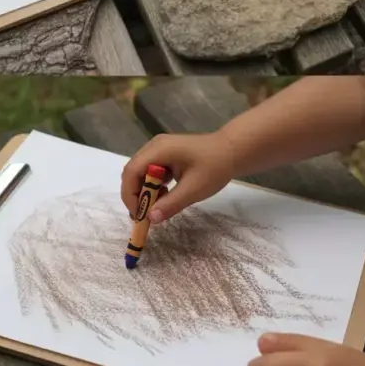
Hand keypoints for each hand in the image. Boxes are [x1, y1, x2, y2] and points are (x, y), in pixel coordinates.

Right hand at [120, 132, 236, 223]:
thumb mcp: (194, 189)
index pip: (131, 172)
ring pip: (141, 172)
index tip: (138, 214)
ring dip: (145, 190)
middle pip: (133, 171)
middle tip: (143, 215)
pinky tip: (166, 194)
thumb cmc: (215, 167)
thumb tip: (151, 219)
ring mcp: (159, 148)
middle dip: (135, 194)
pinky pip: (151, 170)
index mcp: (158, 150)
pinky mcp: (166, 153)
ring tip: (156, 207)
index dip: (130, 194)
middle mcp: (154, 146)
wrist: (234, 150)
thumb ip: (170, 204)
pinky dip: (154, 184)